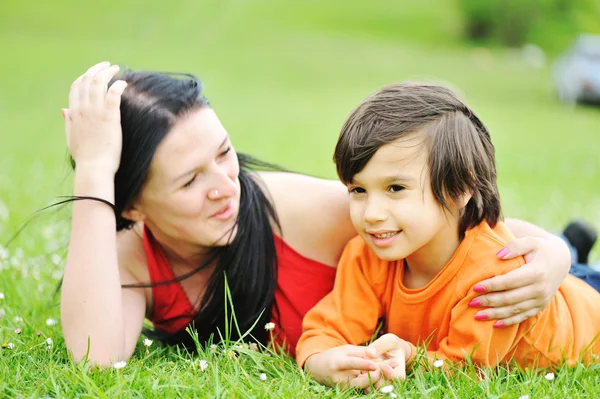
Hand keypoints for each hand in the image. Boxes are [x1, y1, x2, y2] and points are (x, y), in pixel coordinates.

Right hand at [64, 61, 127, 175]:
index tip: (95, 72)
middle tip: (109, 66)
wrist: (94, 167)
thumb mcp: (72, 137)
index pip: (76, 86)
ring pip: (99, 82)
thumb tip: (63, 109)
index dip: (85, 75)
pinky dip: (118, 84)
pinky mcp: (110, 117)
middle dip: (98, 69)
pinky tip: (124, 83)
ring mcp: (95, 112)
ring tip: (117, 69)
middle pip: (87, 80)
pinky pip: (113, 93)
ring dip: (108, 72)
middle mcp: (83, 109)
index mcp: (73, 113)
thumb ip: (68, 121)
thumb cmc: (85, 156)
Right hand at [304, 345, 381, 388]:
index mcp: (337, 363)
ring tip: (386, 372)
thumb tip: (377, 354)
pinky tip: (380, 377)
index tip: (376, 365)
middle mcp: (339, 378)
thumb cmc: (335, 355)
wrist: (318, 368)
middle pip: (359, 381)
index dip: (364, 365)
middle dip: (374, 376)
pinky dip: (371, 384)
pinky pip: (361, 388)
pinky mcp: (345, 391)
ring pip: (362, 387)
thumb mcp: (347, 349)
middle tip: (386, 369)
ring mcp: (342, 387)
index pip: (352, 364)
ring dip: (375, 381)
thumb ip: (361, 352)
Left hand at [365, 333, 410, 389]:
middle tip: (368, 369)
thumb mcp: (389, 341)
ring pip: (374, 387)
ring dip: (367, 379)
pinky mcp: (371, 381)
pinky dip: (362, 380)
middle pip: (385, 385)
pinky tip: (358, 372)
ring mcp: (380, 382)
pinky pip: (366, 386)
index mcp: (398, 371)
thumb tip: (369, 353)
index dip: (390, 374)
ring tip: (362, 370)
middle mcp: (390, 380)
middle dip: (376, 377)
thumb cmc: (391, 344)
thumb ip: (381, 346)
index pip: (397, 377)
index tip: (384, 366)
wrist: (387, 350)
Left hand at [471, 235, 569, 325]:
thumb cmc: (540, 249)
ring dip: (495, 314)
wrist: (561, 261)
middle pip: (510, 298)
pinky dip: (509, 321)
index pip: (509, 281)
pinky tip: (495, 324)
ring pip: (515, 310)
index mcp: (536, 273)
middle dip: (489, 301)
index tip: (474, 287)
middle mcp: (539, 289)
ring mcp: (541, 300)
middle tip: (471, 303)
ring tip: (477, 316)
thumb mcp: (531, 241)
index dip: (491, 285)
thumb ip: (515, 246)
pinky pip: (523, 317)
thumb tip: (498, 255)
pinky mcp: (540, 307)